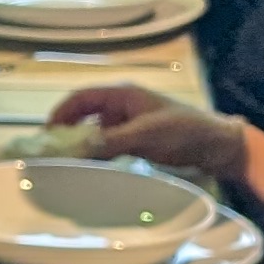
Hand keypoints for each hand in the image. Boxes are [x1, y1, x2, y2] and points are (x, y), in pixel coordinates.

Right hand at [44, 82, 236, 177]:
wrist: (218, 147)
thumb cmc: (184, 132)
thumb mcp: (146, 135)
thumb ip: (110, 141)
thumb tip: (74, 150)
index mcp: (123, 94)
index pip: (81, 98)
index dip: (60, 114)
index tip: (45, 137)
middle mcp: (123, 106)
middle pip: (84, 115)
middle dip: (67, 131)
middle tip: (52, 154)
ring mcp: (130, 124)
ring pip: (96, 132)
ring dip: (82, 145)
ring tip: (68, 164)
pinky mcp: (138, 140)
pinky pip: (109, 145)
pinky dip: (98, 155)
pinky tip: (93, 169)